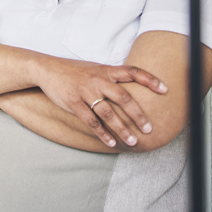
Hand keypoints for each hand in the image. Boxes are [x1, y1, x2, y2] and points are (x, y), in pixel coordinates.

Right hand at [32, 58, 167, 147]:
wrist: (46, 69)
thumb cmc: (73, 71)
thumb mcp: (94, 68)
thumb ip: (111, 77)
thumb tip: (131, 86)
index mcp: (106, 71)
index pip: (132, 72)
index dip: (150, 80)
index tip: (165, 90)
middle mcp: (98, 80)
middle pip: (123, 97)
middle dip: (138, 115)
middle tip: (149, 129)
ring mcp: (85, 92)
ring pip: (108, 113)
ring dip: (122, 129)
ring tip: (133, 141)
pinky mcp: (73, 102)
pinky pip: (90, 121)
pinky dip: (102, 133)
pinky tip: (111, 142)